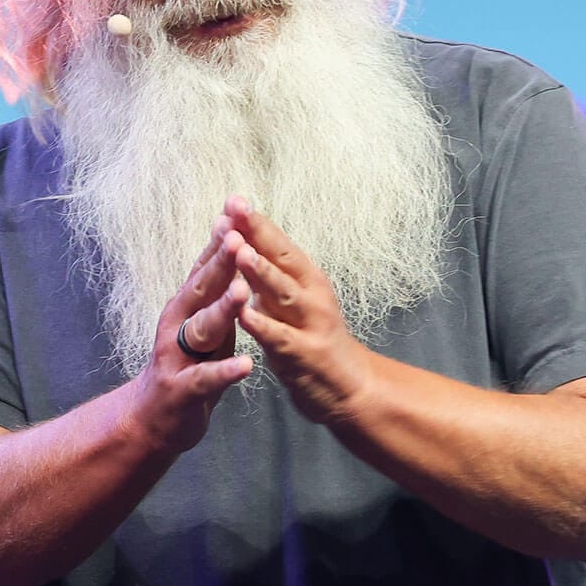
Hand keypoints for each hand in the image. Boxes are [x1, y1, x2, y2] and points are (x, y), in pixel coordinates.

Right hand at [129, 212, 255, 451]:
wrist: (153, 420)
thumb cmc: (188, 362)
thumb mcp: (202, 320)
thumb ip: (214, 286)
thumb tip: (230, 238)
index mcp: (186, 305)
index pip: (206, 267)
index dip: (222, 239)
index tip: (237, 209)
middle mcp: (177, 324)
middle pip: (201, 289)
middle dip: (220, 263)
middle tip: (238, 237)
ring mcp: (176, 357)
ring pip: (201, 329)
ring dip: (222, 310)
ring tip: (241, 292)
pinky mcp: (182, 390)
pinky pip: (205, 379)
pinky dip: (224, 371)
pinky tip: (245, 364)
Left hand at [225, 197, 375, 425]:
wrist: (352, 387)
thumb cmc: (314, 338)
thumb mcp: (293, 300)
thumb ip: (268, 274)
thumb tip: (242, 237)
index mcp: (306, 278)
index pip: (278, 243)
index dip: (256, 221)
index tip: (233, 198)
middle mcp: (311, 294)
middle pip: (282, 259)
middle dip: (257, 234)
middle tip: (235, 211)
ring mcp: (311, 324)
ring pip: (283, 293)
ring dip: (261, 272)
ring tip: (240, 252)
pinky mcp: (305, 354)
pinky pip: (281, 338)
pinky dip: (262, 325)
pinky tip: (243, 314)